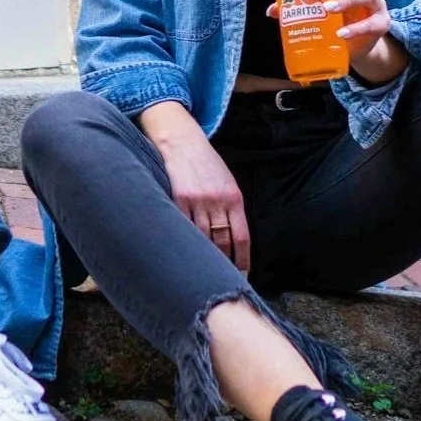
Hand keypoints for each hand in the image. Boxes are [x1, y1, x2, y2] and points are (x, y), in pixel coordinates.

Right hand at [138, 102, 250, 271]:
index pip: (241, 236)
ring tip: (204, 273)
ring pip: (203, 238)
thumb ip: (231, 207)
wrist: (181, 140)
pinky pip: (183, 227)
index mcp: (234, 197)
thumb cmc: (205, 163)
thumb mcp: (226, 181)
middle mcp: (217, 201)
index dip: (242, 259)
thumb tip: (233, 237)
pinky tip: (186, 254)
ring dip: (205, 258)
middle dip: (224, 264)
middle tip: (223, 280)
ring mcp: (197, 201)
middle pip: (223, 242)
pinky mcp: (178, 199)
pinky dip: (186, 242)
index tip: (242, 273)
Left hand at [268, 0, 391, 70]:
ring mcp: (376, 4)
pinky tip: (341, 34)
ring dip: (346, 1)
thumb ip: (296, 6)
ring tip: (327, 9)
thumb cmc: (335, 19)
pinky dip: (356, 29)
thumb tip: (272, 9)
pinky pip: (372, 23)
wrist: (356, 46)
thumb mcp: (316, 10)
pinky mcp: (381, 24)